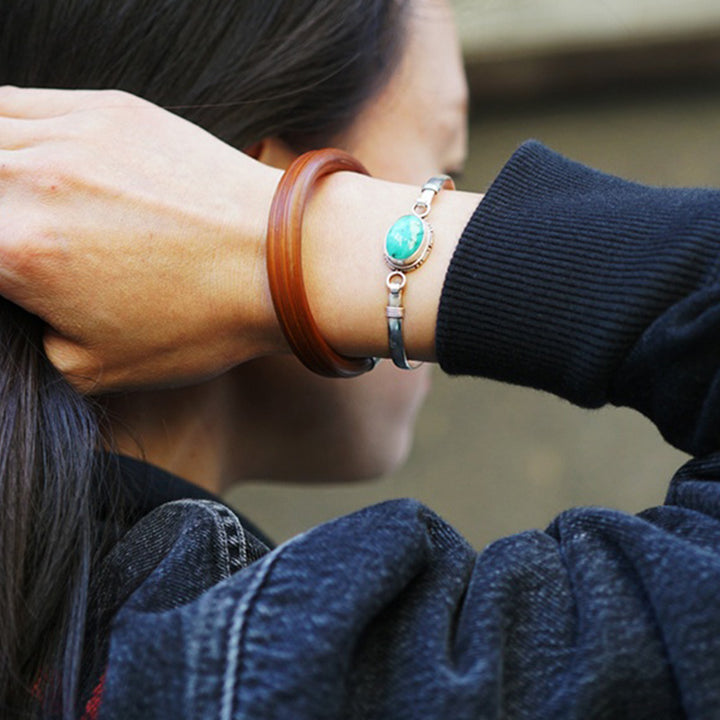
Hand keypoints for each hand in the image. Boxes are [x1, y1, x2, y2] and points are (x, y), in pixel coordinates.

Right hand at [0, 87, 281, 391]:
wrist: (281, 260)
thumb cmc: (202, 321)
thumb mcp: (97, 368)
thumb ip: (26, 343)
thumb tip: (14, 312)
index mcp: (15, 250)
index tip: (8, 271)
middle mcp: (30, 180)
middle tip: (16, 239)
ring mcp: (71, 134)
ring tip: (21, 204)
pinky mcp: (108, 110)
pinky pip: (23, 104)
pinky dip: (10, 130)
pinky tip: (30, 158)